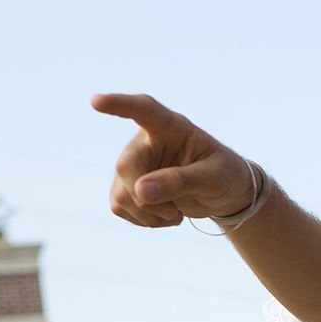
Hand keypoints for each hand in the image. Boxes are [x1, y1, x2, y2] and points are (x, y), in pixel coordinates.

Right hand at [92, 93, 254, 226]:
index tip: (97, 101)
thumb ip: (180, 181)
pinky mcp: (127, 185)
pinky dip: (143, 219)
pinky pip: (119, 206)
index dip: (119, 104)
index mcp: (172, 127)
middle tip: (175, 214)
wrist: (223, 194)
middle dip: (147, 198)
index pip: (143, 109)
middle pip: (126, 166)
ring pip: (120, 192)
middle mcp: (146, 142)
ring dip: (147, 213)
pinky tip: (165, 216)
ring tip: (176, 214)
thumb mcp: (212, 178)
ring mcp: (135, 163)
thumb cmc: (224, 176)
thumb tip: (140, 189)